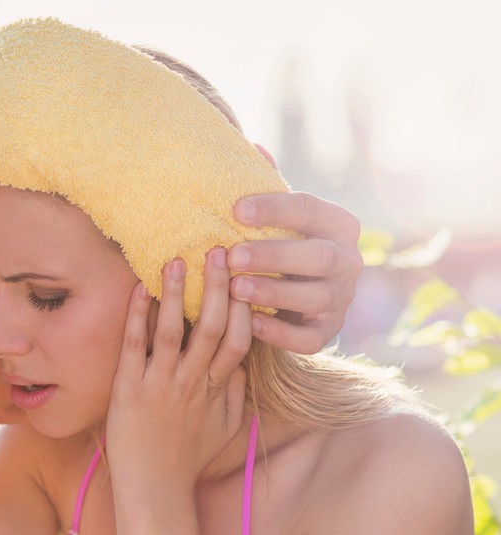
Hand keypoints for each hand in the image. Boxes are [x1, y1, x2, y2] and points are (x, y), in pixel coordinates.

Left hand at [105, 248, 251, 494]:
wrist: (154, 493)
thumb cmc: (186, 461)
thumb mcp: (223, 430)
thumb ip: (236, 396)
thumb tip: (244, 364)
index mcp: (217, 391)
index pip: (240, 341)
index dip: (246, 306)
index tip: (248, 274)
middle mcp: (192, 384)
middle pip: (213, 328)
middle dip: (218, 287)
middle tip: (220, 249)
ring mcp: (161, 386)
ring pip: (175, 332)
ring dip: (177, 295)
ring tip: (178, 260)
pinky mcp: (129, 391)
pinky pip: (134, 347)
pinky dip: (136, 317)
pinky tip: (136, 289)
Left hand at [228, 191, 362, 353]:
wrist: (293, 297)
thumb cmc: (279, 243)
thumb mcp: (276, 217)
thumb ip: (267, 187)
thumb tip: (254, 148)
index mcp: (338, 225)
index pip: (310, 210)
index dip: (274, 209)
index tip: (235, 209)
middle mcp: (349, 261)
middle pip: (318, 256)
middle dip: (274, 255)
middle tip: (232, 255)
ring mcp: (342, 300)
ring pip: (315, 297)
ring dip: (273, 292)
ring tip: (234, 288)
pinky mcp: (327, 332)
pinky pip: (309, 338)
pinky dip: (280, 332)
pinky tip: (250, 322)